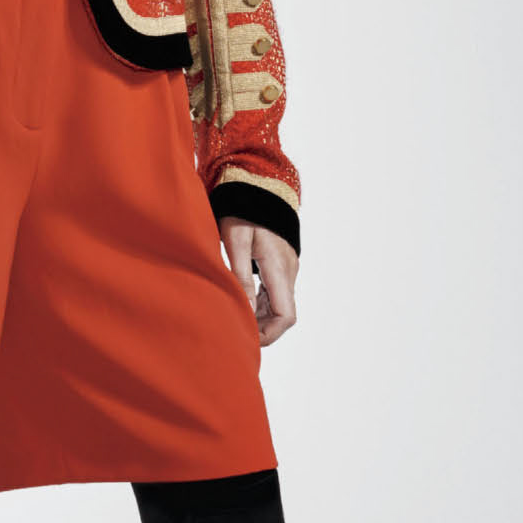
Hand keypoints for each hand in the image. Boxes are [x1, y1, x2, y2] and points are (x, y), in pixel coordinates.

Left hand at [218, 220, 297, 347]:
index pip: (286, 316)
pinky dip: (261, 305)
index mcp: (279, 268)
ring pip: (279, 306)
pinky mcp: (280, 265)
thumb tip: (245, 309)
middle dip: (263, 329)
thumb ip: (240, 275)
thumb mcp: (235, 240)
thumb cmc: (244, 210)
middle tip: (235, 331)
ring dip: (261, 318)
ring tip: (234, 319)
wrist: (259, 186)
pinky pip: (275, 294)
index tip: (246, 337)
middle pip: (284, 315)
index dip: (269, 334)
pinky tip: (241, 303)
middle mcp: (288, 272)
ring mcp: (286, 269)